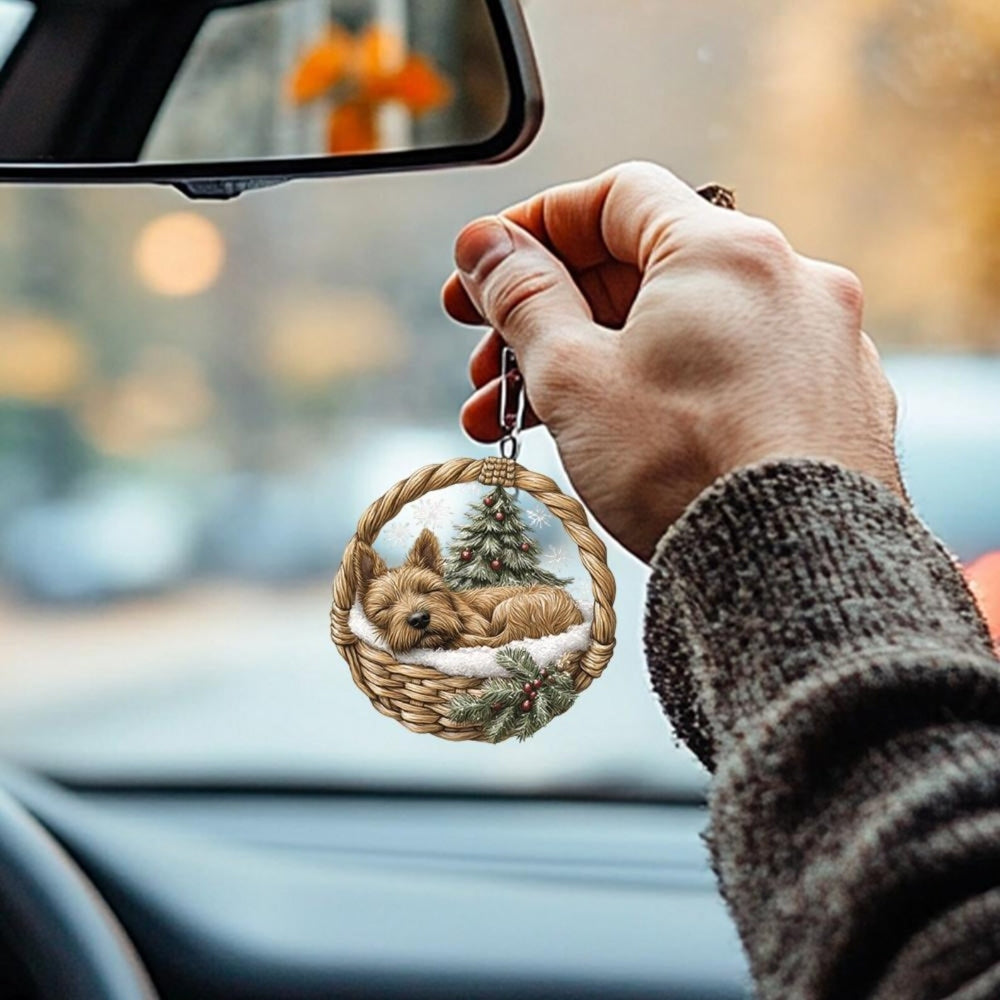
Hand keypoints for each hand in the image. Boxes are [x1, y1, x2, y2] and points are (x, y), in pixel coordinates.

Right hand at [442, 161, 900, 561]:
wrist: (794, 572)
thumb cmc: (683, 466)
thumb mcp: (575, 376)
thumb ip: (523, 297)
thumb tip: (483, 244)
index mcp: (723, 251)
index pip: (615, 197)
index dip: (538, 226)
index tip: (489, 269)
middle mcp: (787, 280)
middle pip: (644, 271)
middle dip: (552, 315)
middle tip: (490, 364)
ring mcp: (819, 343)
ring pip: (682, 331)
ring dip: (597, 365)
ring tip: (526, 420)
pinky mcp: (831, 402)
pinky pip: (730, 373)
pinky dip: (665, 389)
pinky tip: (616, 438)